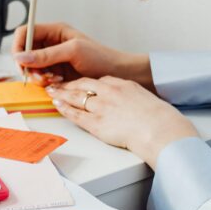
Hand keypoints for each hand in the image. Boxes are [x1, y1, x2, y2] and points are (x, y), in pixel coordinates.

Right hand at [11, 22, 152, 88]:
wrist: (116, 74)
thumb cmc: (100, 57)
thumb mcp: (73, 51)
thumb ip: (46, 54)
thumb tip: (21, 57)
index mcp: (54, 31)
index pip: (24, 33)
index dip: (18, 46)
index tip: (20, 61)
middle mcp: (50, 44)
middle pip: (24, 52)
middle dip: (29, 65)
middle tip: (40, 75)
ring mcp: (52, 59)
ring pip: (30, 67)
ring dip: (37, 76)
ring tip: (54, 79)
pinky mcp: (55, 73)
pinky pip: (40, 78)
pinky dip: (44, 83)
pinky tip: (58, 83)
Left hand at [47, 76, 198, 167]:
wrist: (159, 129)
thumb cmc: (158, 117)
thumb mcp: (145, 98)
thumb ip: (132, 96)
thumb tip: (130, 102)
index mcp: (122, 85)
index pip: (99, 80)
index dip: (86, 82)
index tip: (79, 83)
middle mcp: (109, 92)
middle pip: (83, 85)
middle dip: (68, 84)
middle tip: (57, 83)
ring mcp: (102, 107)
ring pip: (76, 97)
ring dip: (61, 94)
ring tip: (52, 91)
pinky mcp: (98, 124)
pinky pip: (76, 115)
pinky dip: (65, 109)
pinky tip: (57, 105)